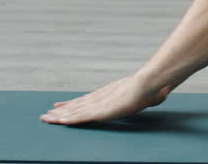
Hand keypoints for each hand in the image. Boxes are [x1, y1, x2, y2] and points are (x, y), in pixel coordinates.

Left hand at [40, 75, 174, 125]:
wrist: (148, 85)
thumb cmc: (152, 88)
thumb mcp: (149, 93)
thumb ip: (151, 95)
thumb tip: (162, 94)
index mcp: (109, 94)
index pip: (86, 100)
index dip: (72, 104)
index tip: (61, 105)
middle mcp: (100, 98)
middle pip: (76, 105)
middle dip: (61, 111)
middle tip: (47, 114)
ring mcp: (99, 104)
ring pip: (74, 112)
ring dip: (59, 116)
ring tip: (45, 119)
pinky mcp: (99, 112)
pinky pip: (79, 118)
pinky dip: (68, 120)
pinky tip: (58, 121)